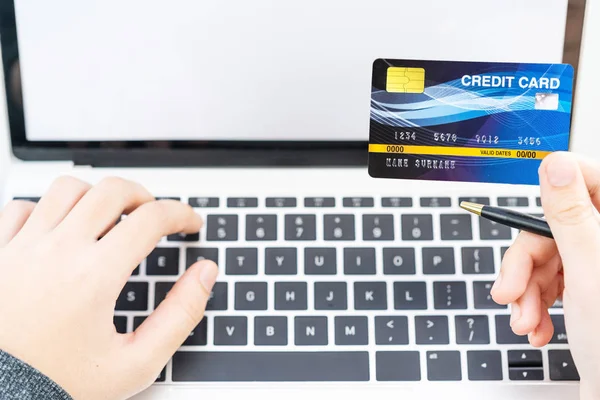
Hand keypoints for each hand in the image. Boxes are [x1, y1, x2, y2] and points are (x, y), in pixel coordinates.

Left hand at [0, 176, 217, 398]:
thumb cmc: (59, 385)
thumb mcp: (136, 363)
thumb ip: (181, 315)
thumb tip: (205, 274)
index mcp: (94, 276)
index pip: (152, 218)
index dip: (182, 214)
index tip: (189, 225)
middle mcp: (57, 252)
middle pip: (112, 191)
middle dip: (145, 197)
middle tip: (155, 215)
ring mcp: (21, 249)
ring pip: (67, 189)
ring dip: (98, 196)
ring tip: (110, 217)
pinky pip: (21, 207)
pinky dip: (47, 209)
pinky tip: (61, 230)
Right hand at [491, 152, 599, 399]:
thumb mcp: (587, 273)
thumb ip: (570, 215)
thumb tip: (556, 165)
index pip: (590, 179)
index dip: (557, 191)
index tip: (535, 211)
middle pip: (556, 227)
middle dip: (526, 264)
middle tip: (509, 290)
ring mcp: (599, 269)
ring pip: (548, 257)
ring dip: (526, 291)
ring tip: (525, 320)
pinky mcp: (588, 291)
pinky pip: (551, 282)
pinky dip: (535, 303)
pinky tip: (536, 326)